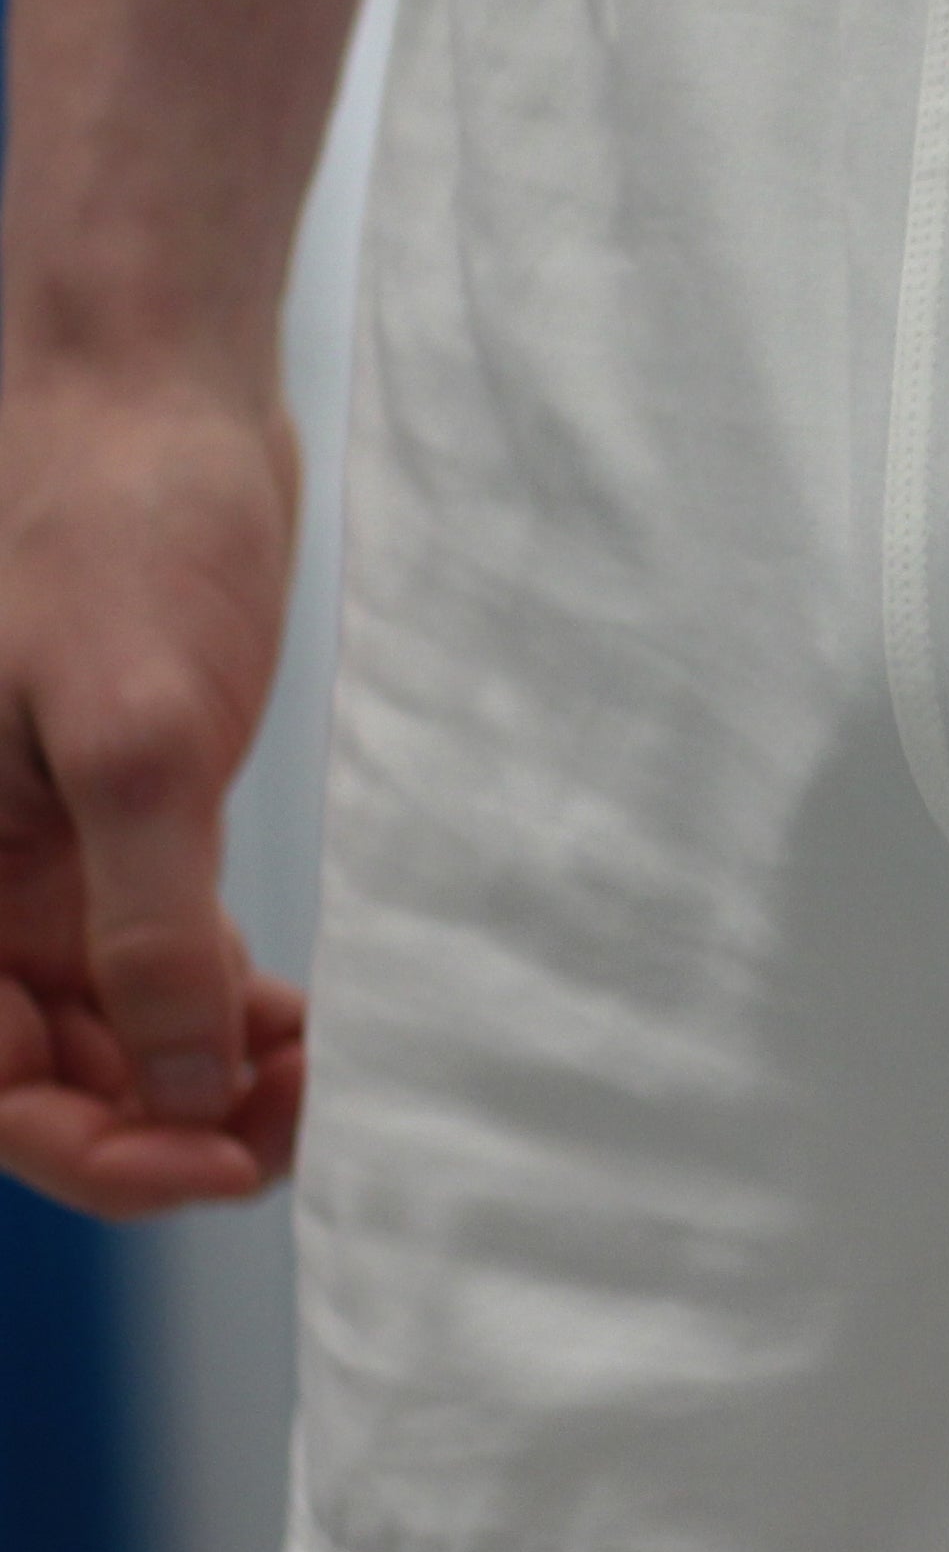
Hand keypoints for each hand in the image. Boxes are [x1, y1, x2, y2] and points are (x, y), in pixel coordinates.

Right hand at [0, 374, 305, 1211]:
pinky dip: (216, 1001)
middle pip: (43, 1071)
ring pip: (102, 1022)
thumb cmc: (119, 529)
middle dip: (165, 1119)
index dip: (98, 1149)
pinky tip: (294, 1022)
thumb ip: (148, 921)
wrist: (153, 388)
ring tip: (314, 1079)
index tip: (226, 1162)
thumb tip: (173, 1084)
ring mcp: (32, 849)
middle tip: (298, 1126)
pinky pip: (147, 952)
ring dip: (198, 1072)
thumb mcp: (141, 733)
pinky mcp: (108, 812)